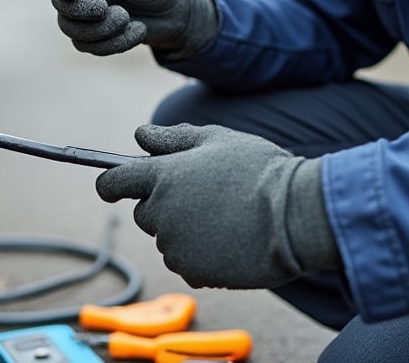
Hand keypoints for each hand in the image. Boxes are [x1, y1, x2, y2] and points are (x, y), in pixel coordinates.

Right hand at [48, 0, 217, 56]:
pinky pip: (87, 46)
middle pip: (61, 3)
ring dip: (101, 29)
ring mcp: (82, 14)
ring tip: (127, 19)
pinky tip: (137, 31)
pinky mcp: (90, 37)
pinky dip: (114, 43)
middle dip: (83, 10)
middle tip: (106, 9)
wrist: (172, 15)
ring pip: (71, 29)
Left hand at [96, 124, 339, 288]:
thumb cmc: (260, 171)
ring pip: (167, 239)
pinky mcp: (193, 272)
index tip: (112, 186)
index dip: (111, 183)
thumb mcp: (217, 140)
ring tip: (225, 218)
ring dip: (186, 231)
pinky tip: (230, 241)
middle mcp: (161, 212)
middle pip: (144, 213)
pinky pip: (186, 263)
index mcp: (162, 176)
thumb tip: (140, 135)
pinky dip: (201, 256)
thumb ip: (173, 138)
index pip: (113, 182)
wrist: (297, 215)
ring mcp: (175, 246)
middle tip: (203, 195)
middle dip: (163, 205)